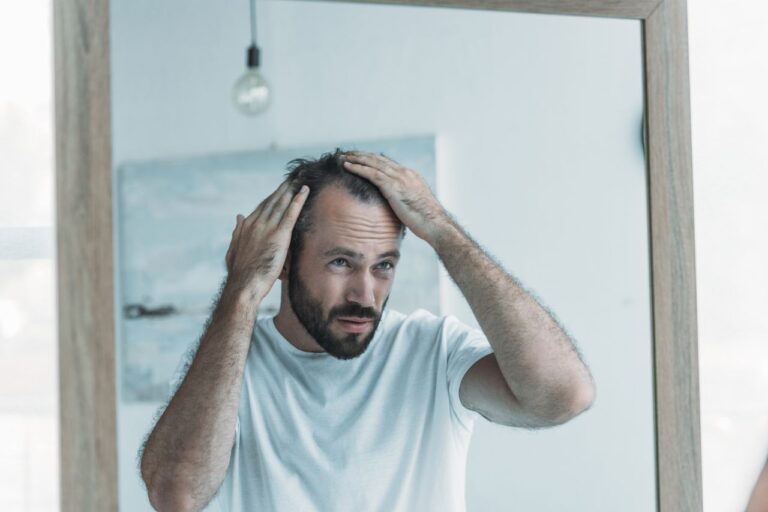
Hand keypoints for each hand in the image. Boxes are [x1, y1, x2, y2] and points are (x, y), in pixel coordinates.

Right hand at [225, 180, 308, 301]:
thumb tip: (238, 216)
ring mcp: (267, 228)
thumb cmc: (240, 273)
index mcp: (247, 226)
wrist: (243, 285)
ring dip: (292, 189)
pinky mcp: (279, 236)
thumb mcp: (234, 249)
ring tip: (301, 178)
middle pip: (273, 201)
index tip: (282, 188)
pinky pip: (290, 214)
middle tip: (294, 176)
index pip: (263, 206)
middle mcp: (256, 222)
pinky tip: (305, 190)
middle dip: (284, 188)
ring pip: (282, 203)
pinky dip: (298, 200)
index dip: (274, 196)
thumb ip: (237, 231)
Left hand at [340, 151, 450, 244]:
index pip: (386, 163)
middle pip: (378, 159)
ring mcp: (399, 178)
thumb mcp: (414, 205)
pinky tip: (347, 167)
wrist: (436, 224)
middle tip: (347, 153)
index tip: (359, 158)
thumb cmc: (427, 221)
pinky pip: (372, 174)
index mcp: (410, 176)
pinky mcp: (394, 187)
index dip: (371, 159)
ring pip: (373, 163)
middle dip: (361, 155)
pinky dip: (358, 168)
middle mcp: (404, 173)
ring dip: (355, 159)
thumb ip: (403, 200)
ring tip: (342, 157)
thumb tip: (395, 206)